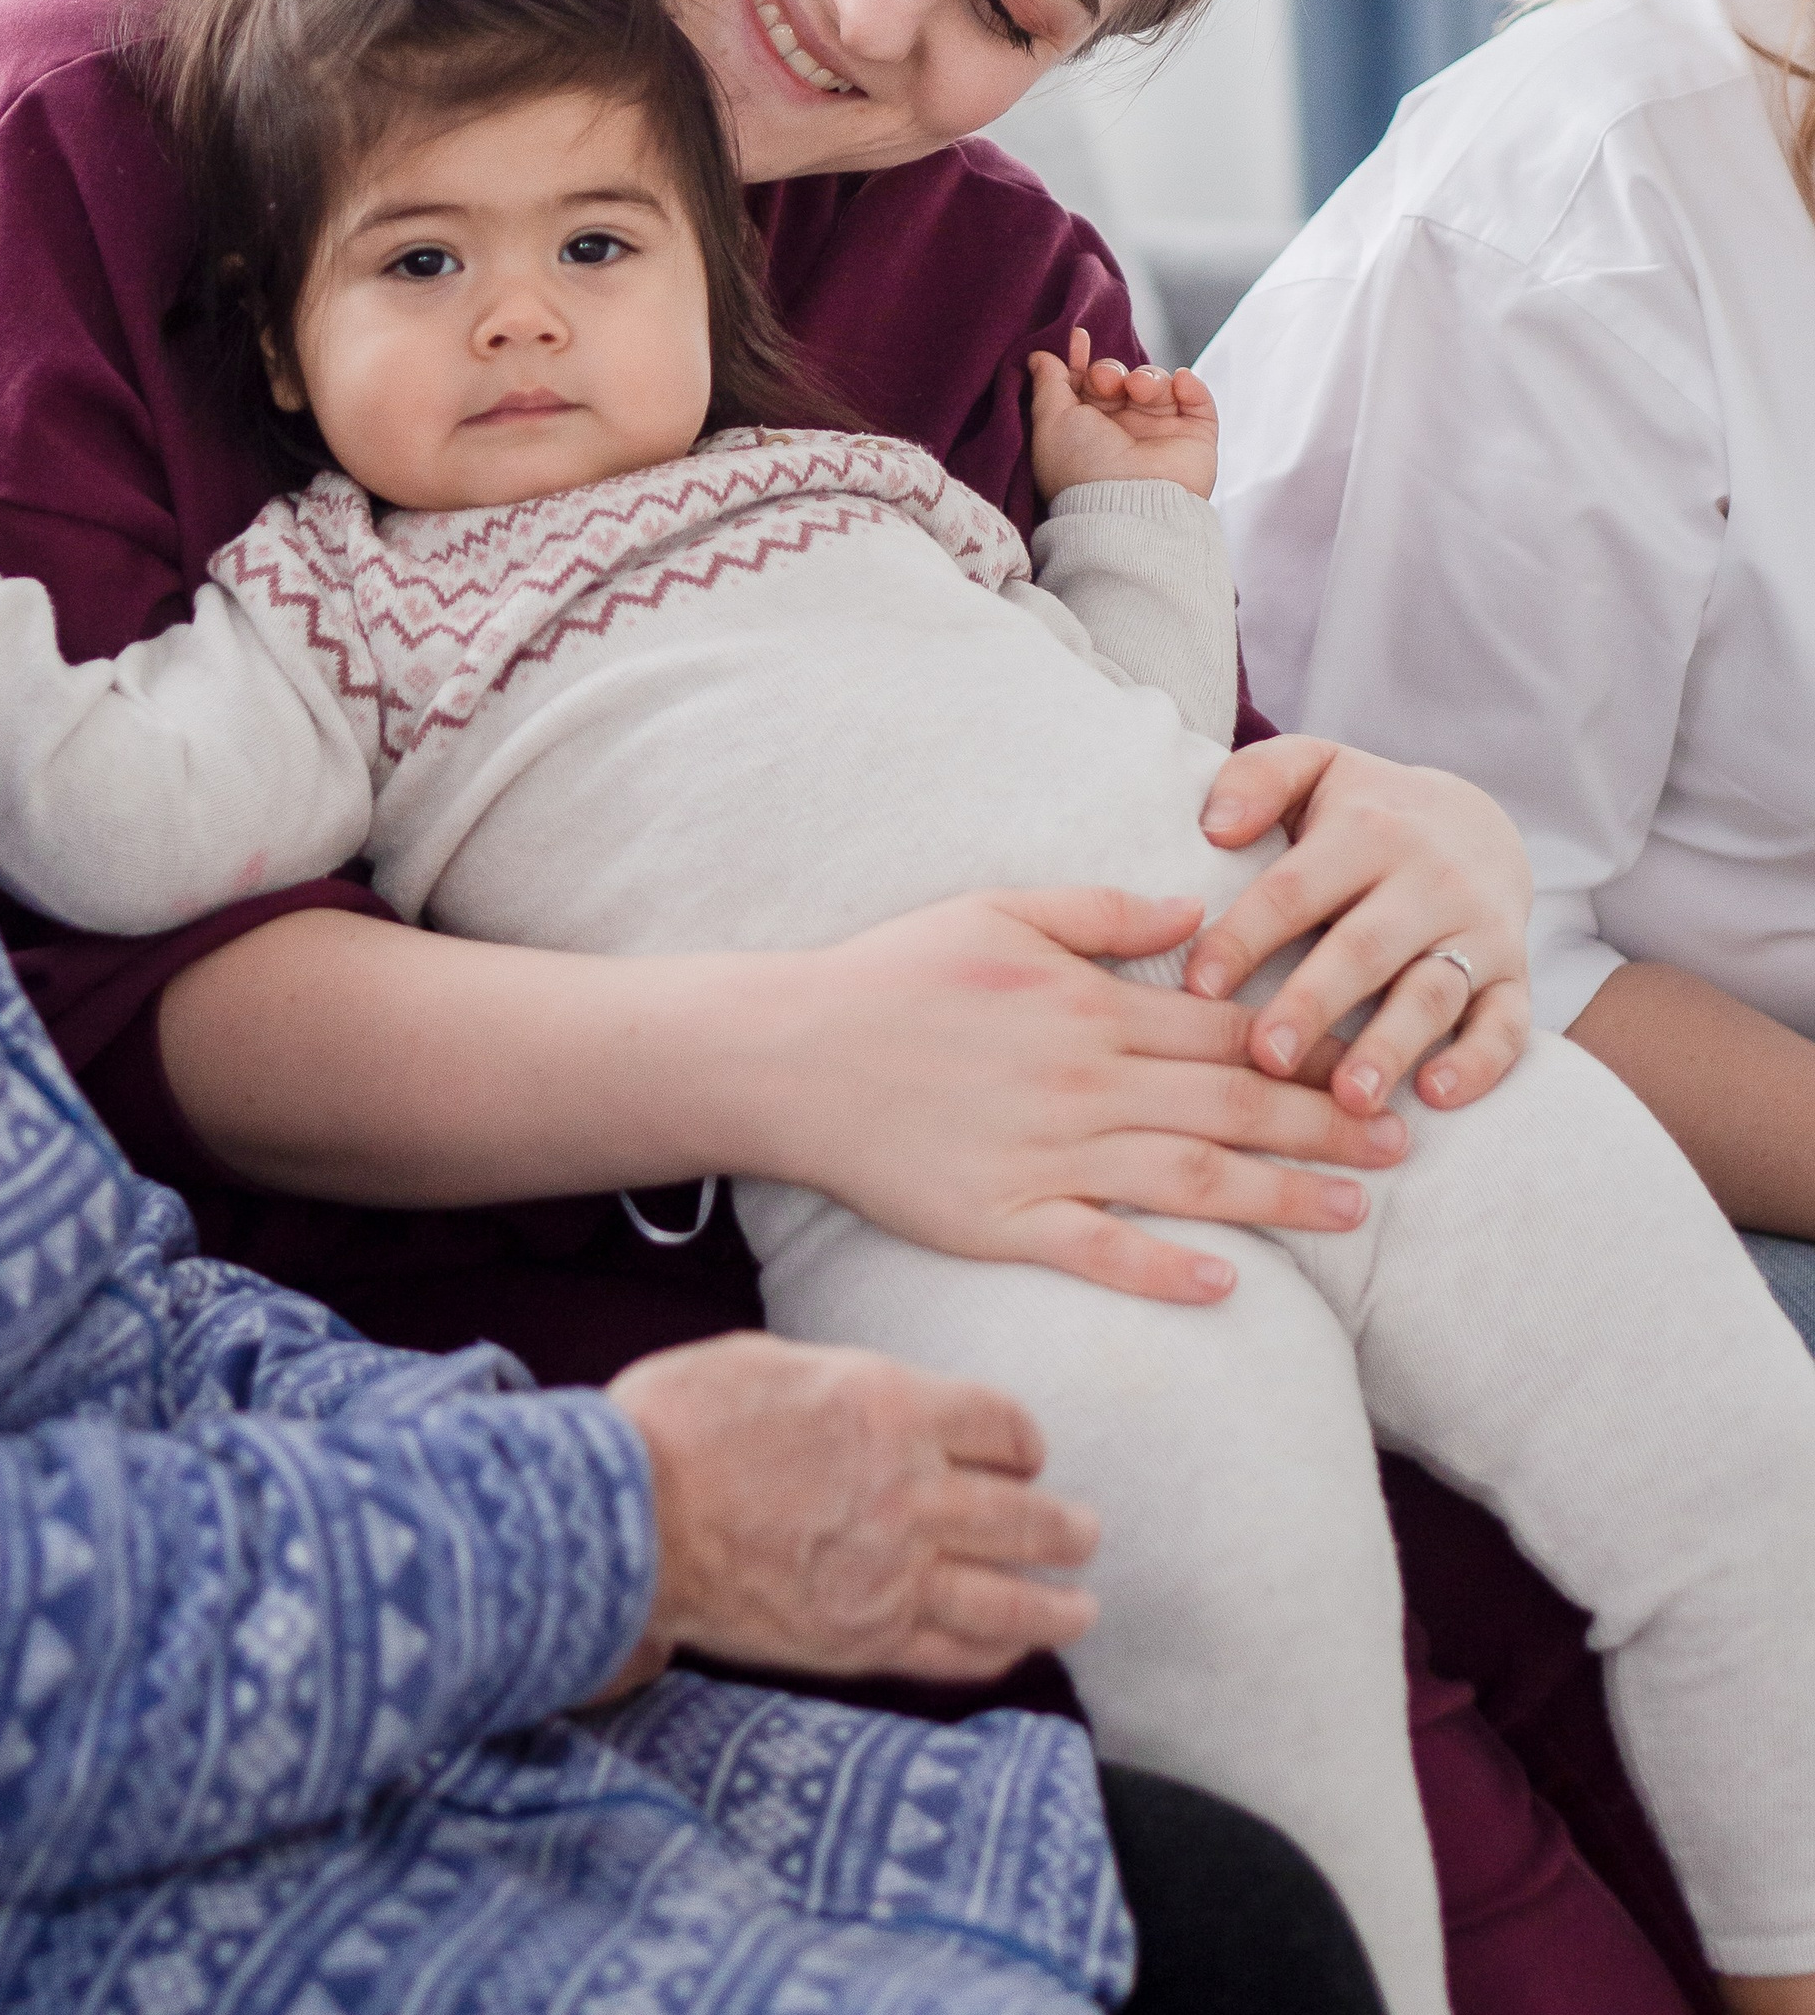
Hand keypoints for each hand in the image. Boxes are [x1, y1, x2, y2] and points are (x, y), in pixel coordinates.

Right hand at [599, 1333, 1097, 1693]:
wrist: (628, 1517)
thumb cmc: (681, 1422)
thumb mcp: (769, 1359)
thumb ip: (841, 1382)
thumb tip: (867, 1396)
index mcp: (891, 1405)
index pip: (1000, 1424)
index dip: (1023, 1439)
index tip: (1027, 1451)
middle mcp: (912, 1490)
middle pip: (1025, 1513)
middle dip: (1065, 1525)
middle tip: (1085, 1532)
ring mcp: (894, 1574)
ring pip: (1011, 1597)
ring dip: (1059, 1602)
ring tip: (1081, 1605)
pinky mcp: (864, 1640)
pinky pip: (955, 1653)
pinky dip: (995, 1652)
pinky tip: (1011, 1648)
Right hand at [737, 888, 1408, 1304]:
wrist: (792, 1052)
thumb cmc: (892, 975)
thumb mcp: (997, 911)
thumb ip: (1102, 912)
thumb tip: (1195, 914)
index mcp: (1087, 1006)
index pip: (1223, 1033)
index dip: (1308, 1051)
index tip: (1376, 1064)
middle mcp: (1082, 1083)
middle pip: (1230, 1110)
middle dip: (1326, 1128)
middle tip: (1405, 1150)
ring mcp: (1044, 1157)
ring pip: (1188, 1181)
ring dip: (1281, 1198)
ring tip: (1355, 1213)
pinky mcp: (1000, 1219)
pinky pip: (1097, 1250)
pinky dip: (1164, 1269)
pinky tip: (1227, 1286)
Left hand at [1027, 325, 1217, 501]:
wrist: (1130, 505)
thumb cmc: (1082, 466)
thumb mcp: (1051, 420)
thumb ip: (1047, 384)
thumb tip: (1039, 357)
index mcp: (1086, 429)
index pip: (1085, 384)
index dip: (1080, 359)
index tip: (1077, 336)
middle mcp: (1123, 430)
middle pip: (1120, 378)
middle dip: (1110, 370)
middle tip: (1105, 382)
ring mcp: (1160, 433)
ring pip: (1156, 382)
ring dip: (1147, 377)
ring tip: (1139, 390)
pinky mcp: (1194, 437)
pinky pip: (1198, 399)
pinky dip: (1190, 384)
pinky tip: (1179, 382)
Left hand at [1186, 737, 1534, 1114]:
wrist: (1478, 822)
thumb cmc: (1366, 808)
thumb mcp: (1314, 767)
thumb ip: (1258, 778)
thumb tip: (1214, 826)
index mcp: (1366, 830)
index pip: (1295, 888)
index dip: (1246, 937)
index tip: (1198, 986)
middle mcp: (1428, 880)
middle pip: (1365, 947)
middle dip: (1314, 1004)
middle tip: (1265, 1057)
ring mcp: (1477, 931)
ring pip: (1433, 993)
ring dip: (1390, 1047)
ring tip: (1347, 1099)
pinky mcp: (1514, 975)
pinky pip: (1508, 1025)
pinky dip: (1478, 1063)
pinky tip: (1435, 1097)